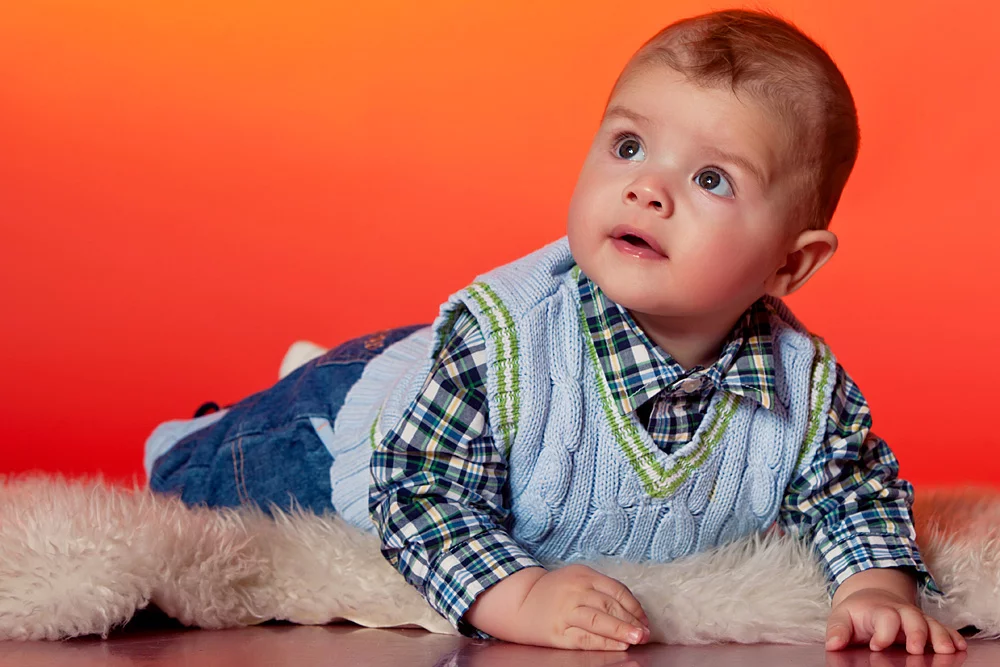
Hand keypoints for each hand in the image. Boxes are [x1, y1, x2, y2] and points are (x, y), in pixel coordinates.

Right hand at [470, 564, 649, 650]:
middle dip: (632, 621)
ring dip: (621, 631)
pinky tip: (617, 646)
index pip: (617, 590)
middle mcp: (575, 591)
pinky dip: (604, 643)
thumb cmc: (554, 591)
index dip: (634, 607)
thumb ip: (601, 589)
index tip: (645, 620)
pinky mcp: (558, 632)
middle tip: (646, 633)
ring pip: (599, 621)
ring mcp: (566, 612)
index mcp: (583, 575)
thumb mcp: (576, 579)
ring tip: (637, 639)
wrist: (520, 602)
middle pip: (610, 606)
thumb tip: (632, 611)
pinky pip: (585, 638)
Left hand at [825, 588, 966, 653]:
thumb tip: (833, 644)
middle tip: (915, 649)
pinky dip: (953, 637)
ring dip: (940, 637)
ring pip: (932, 624)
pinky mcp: (928, 624)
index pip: (884, 617)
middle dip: (916, 633)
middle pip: (913, 618)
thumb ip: (838, 630)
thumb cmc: (857, 613)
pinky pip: (944, 629)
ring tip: (947, 650)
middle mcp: (901, 612)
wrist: (873, 598)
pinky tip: (960, 647)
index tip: (878, 646)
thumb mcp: (842, 617)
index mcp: (879, 610)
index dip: (883, 632)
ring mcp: (917, 618)